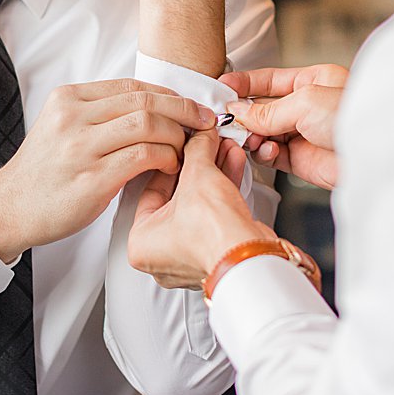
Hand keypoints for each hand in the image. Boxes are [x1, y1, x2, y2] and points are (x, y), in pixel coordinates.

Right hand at [0, 79, 215, 261]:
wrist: (10, 207)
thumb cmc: (43, 173)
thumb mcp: (62, 127)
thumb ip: (98, 114)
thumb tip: (149, 108)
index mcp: (68, 99)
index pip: (132, 86)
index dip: (169, 94)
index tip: (191, 105)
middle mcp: (74, 117)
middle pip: (145, 100)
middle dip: (184, 109)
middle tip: (205, 122)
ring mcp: (81, 146)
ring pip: (148, 124)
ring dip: (177, 135)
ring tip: (186, 149)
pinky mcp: (92, 177)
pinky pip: (143, 156)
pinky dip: (166, 157)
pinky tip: (170, 166)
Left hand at [128, 129, 277, 288]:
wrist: (251, 258)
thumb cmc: (214, 236)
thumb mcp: (198, 176)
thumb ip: (196, 150)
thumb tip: (199, 137)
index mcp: (141, 244)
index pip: (151, 189)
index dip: (170, 160)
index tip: (182, 144)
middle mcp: (164, 255)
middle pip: (178, 196)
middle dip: (197, 166)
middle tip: (204, 143)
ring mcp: (192, 256)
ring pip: (200, 205)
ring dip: (214, 174)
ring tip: (223, 149)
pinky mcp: (218, 253)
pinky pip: (215, 216)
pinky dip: (224, 190)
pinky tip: (233, 164)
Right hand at [219, 64, 347, 189]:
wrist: (376, 156)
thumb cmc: (352, 119)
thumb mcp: (305, 101)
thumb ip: (267, 109)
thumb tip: (237, 112)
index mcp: (313, 81)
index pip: (270, 80)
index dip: (244, 84)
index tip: (221, 88)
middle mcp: (307, 107)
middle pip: (262, 108)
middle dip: (243, 114)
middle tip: (226, 120)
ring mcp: (303, 133)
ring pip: (263, 132)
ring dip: (251, 135)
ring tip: (248, 138)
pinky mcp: (301, 160)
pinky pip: (271, 154)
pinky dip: (263, 152)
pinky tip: (265, 150)